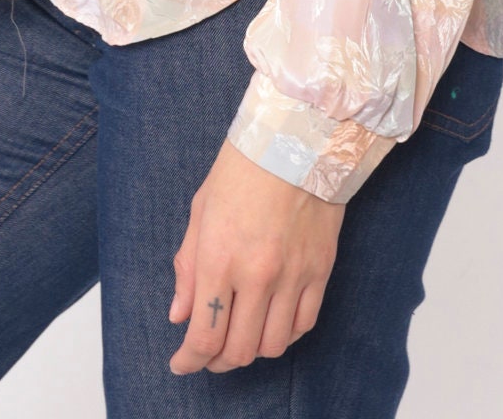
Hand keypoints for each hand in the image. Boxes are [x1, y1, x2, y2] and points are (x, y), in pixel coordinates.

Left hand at [167, 140, 342, 372]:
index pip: (204, 335)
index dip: (189, 360)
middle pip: (238, 350)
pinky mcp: (322, 271)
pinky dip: (285, 335)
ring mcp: (293, 275)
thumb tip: (180, 315)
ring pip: (273, 346)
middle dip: (216, 362)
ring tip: (240, 338)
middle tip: (207, 355)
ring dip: (252, 351)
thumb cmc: (242, 168)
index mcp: (220, 257)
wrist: (296, 139)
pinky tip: (272, 323)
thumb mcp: (201, 211)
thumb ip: (188, 267)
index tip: (181, 363)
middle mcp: (258, 275)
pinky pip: (304, 325)